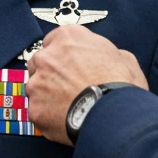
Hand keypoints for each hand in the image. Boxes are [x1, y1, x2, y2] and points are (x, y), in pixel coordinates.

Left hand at [25, 26, 147, 144]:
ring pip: (35, 88)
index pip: (54, 41)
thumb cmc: (121, 84)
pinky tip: (65, 120)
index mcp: (67, 37)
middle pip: (39, 62)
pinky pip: (38, 111)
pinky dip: (49, 116)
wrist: (114, 114)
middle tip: (68, 87)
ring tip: (68, 106)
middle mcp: (46, 57)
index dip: (63, 55)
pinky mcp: (35, 109)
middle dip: (50, 73)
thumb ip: (104, 53)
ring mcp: (37, 83)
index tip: (70, 65)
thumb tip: (105, 60)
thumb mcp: (123, 57)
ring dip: (47, 95)